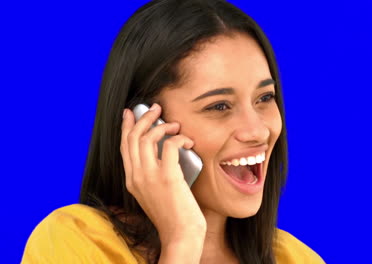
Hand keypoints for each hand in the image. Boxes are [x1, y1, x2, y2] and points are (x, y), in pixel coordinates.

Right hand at [120, 103, 206, 248]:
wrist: (180, 234)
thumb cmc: (173, 215)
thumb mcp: (154, 194)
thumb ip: (152, 175)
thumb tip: (164, 153)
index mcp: (131, 180)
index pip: (124, 146)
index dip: (127, 126)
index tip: (131, 112)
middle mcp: (136, 176)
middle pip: (133, 137)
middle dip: (144, 117)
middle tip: (157, 108)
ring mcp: (150, 176)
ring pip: (147, 137)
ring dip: (162, 125)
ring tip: (175, 125)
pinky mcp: (168, 176)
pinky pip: (170, 145)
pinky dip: (179, 138)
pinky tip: (187, 141)